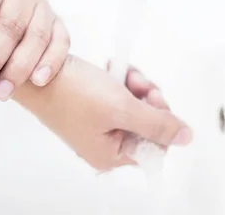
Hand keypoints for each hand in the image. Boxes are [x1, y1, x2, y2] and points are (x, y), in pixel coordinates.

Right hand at [15, 55, 192, 170]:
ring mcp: (99, 125)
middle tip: (137, 81)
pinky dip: (121, 82)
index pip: (156, 146)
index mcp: (113, 155)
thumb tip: (186, 137)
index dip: (162, 120)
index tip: (153, 99)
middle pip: (148, 123)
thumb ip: (158, 124)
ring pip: (136, 106)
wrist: (38, 71)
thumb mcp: (122, 108)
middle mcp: (107, 144)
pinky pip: (119, 96)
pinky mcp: (93, 107)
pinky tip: (113, 70)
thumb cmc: (73, 94)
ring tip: (122, 72)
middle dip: (148, 97)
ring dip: (135, 85)